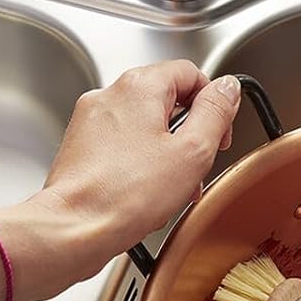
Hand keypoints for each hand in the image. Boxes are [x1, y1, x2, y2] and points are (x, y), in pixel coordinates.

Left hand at [38, 62, 240, 275]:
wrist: (74, 228)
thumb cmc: (125, 195)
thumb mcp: (192, 151)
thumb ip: (215, 113)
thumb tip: (227, 88)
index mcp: (139, 86)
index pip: (190, 73)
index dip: (213, 102)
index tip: (219, 131)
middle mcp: (109, 95)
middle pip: (165, 100)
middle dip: (187, 133)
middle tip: (198, 164)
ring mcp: (90, 122)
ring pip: (142, 126)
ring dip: (165, 152)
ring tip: (173, 187)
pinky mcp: (80, 148)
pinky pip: (121, 145)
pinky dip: (139, 163)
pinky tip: (146, 193)